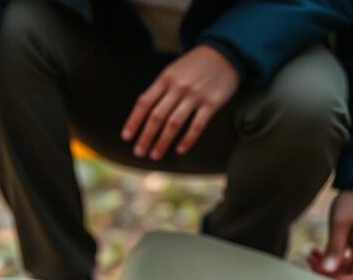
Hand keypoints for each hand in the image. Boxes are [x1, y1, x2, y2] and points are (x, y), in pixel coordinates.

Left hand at [122, 45, 238, 159]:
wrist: (226, 51)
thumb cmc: (195, 65)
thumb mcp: (172, 71)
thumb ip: (159, 90)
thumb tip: (142, 115)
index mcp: (165, 79)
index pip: (144, 103)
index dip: (133, 121)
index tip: (126, 137)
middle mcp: (178, 87)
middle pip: (157, 116)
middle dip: (146, 136)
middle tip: (139, 152)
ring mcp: (195, 95)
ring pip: (174, 123)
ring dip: (162, 141)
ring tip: (155, 155)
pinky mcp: (212, 103)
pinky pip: (197, 125)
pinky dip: (188, 139)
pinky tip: (180, 149)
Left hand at [308, 190, 352, 279]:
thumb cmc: (352, 202)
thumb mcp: (339, 223)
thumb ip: (334, 248)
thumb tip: (326, 272)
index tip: (316, 269)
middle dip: (328, 275)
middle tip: (310, 261)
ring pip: (345, 274)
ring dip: (326, 269)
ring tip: (311, 255)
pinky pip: (344, 265)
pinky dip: (330, 262)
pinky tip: (315, 253)